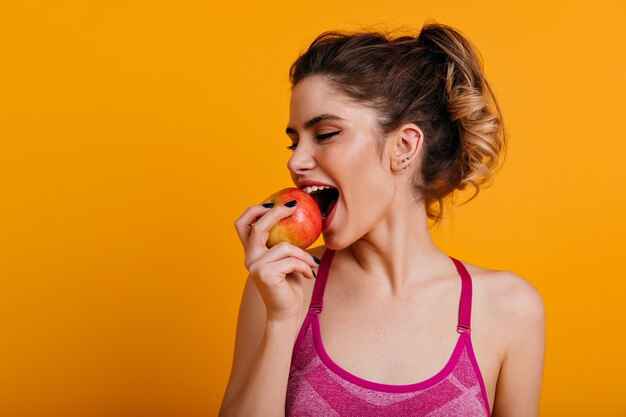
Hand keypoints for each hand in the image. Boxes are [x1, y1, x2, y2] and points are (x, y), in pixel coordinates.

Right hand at [234, 202, 318, 321]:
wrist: (286, 313)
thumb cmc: (289, 286)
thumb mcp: (286, 260)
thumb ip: (284, 244)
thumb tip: (297, 218)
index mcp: (252, 252)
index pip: (243, 224)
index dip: (254, 210)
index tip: (273, 202)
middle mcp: (249, 258)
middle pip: (259, 226)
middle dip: (276, 212)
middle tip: (294, 206)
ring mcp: (255, 266)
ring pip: (285, 247)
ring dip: (303, 255)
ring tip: (311, 265)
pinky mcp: (265, 274)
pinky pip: (291, 260)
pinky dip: (304, 266)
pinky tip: (309, 275)